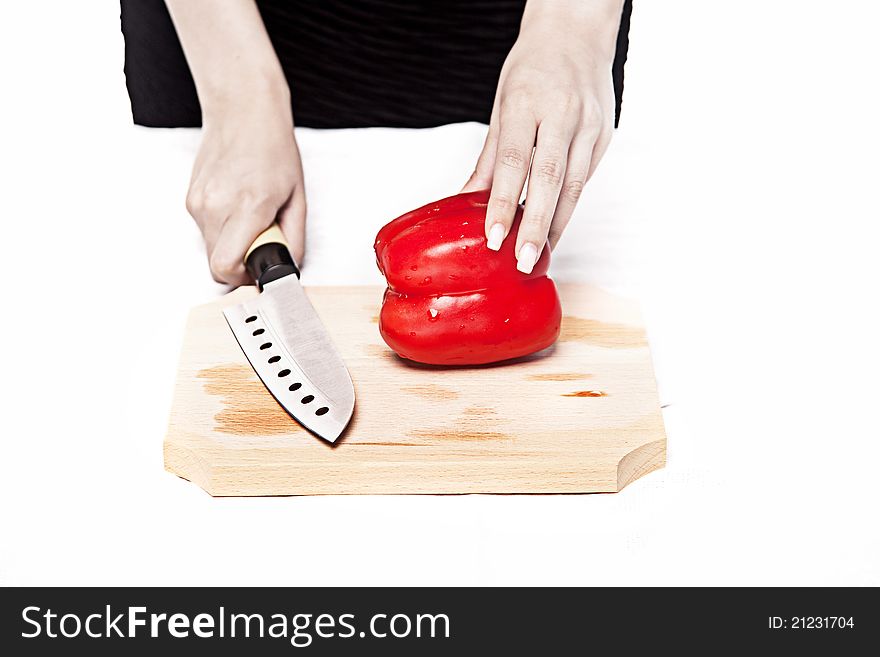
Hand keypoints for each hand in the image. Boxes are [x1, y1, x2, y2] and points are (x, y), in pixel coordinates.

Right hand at [185, 92, 305, 285]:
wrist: (243, 112)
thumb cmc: (272, 148)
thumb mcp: (296, 196)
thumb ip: (294, 237)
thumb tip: (289, 265)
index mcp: (246, 207)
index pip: (226, 266)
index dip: (243, 277)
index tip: (258, 270)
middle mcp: (215, 206)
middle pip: (217, 264)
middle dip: (240, 263)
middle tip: (260, 243)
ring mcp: (198, 202)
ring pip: (210, 249)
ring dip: (231, 244)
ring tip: (250, 218)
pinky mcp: (190, 199)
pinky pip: (205, 230)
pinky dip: (221, 229)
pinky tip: (236, 205)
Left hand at [462, 0, 622, 272]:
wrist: (576, 32)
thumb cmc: (533, 67)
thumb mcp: (501, 105)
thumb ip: (488, 158)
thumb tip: (465, 201)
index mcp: (527, 104)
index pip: (513, 162)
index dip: (504, 203)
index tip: (495, 236)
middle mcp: (562, 115)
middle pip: (549, 180)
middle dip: (536, 225)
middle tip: (523, 260)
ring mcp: (589, 125)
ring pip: (574, 185)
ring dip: (556, 225)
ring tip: (539, 255)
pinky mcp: (604, 135)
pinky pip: (585, 178)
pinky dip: (568, 206)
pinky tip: (555, 228)